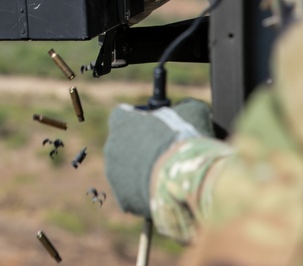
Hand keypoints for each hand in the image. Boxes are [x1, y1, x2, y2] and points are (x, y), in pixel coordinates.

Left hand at [103, 98, 214, 216]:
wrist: (184, 178)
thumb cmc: (185, 140)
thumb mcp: (191, 112)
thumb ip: (184, 106)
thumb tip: (188, 107)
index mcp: (121, 121)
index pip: (123, 115)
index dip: (141, 120)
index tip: (156, 126)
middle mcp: (111, 145)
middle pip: (125, 145)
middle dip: (144, 148)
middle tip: (166, 154)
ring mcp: (114, 173)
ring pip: (129, 171)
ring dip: (144, 171)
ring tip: (169, 175)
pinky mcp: (123, 197)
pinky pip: (134, 194)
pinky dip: (147, 193)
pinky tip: (166, 192)